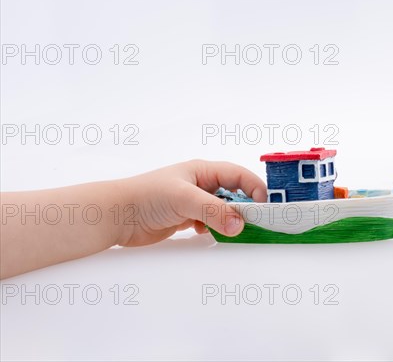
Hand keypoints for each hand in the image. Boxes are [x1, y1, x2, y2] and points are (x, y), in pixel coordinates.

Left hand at [116, 160, 266, 246]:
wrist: (116, 215)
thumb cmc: (146, 196)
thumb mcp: (185, 199)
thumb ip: (214, 211)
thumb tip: (240, 224)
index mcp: (203, 170)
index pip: (239, 176)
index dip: (254, 189)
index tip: (264, 208)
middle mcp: (201, 184)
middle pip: (233, 193)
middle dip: (244, 207)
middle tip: (253, 223)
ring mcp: (193, 201)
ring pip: (222, 209)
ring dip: (229, 220)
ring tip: (233, 231)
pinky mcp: (185, 217)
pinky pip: (209, 222)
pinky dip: (214, 229)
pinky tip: (206, 233)